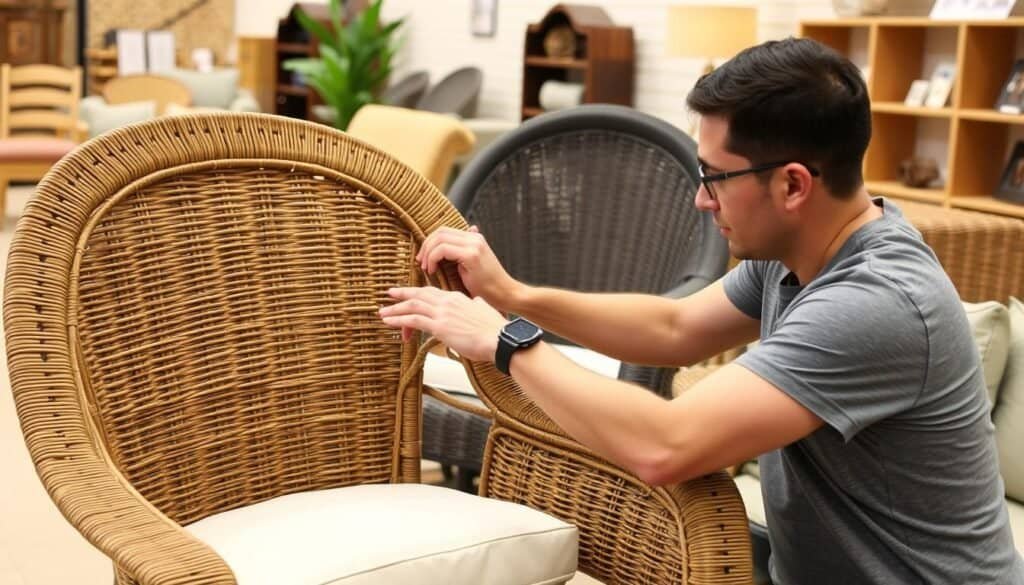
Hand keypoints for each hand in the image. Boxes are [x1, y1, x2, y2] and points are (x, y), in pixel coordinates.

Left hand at [378, 286, 506, 362]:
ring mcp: (443, 313)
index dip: (419, 293)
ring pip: (413, 306)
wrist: (501, 339)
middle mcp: (448, 302)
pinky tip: (389, 322)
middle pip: (419, 295)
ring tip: (383, 312)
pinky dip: (399, 320)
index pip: (433, 293)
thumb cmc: (495, 330)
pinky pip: (413, 320)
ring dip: (395, 309)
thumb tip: (477, 303)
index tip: (410, 294)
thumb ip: (477, 305)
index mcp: (458, 298)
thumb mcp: (485, 311)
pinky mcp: (440, 326)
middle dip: (402, 295)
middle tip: (390, 294)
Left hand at [417, 226, 521, 310]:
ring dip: (428, 253)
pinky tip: (433, 271)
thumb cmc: (488, 286)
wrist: (506, 295)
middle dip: (426, 246)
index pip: (444, 231)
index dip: (429, 242)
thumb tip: (464, 236)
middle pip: (439, 232)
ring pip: (439, 239)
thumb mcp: (473, 265)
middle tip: (421, 263)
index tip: (423, 258)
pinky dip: (432, 259)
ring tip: (428, 269)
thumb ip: (463, 252)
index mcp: (474, 238)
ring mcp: (474, 245)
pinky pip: (442, 250)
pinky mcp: (471, 255)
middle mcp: (474, 238)